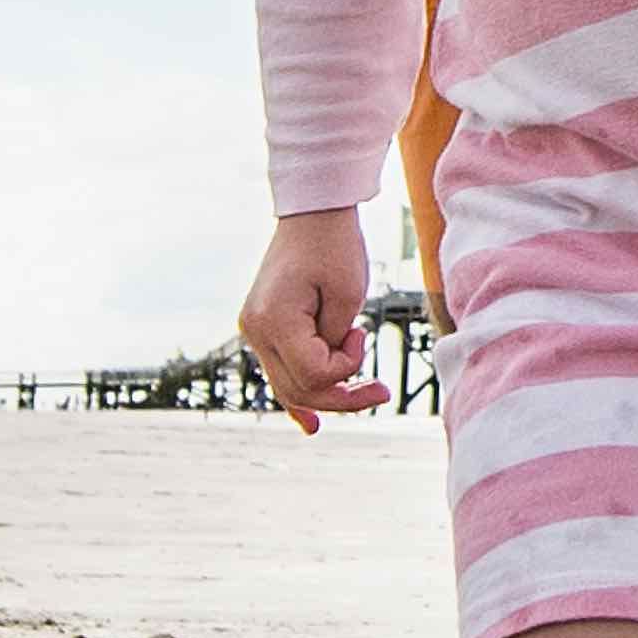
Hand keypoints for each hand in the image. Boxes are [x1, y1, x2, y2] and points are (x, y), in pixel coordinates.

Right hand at [240, 210, 387, 423]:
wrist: (312, 213)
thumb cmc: (335, 246)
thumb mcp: (348, 294)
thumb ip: (336, 342)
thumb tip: (329, 377)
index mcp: (274, 320)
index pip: (313, 374)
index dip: (346, 368)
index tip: (361, 333)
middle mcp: (255, 330)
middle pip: (299, 389)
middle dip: (343, 397)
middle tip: (382, 391)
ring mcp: (255, 331)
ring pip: (290, 386)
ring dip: (328, 392)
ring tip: (368, 391)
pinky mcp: (264, 328)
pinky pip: (280, 371)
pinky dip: (298, 396)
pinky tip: (309, 425)